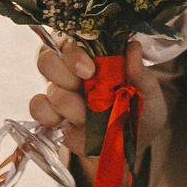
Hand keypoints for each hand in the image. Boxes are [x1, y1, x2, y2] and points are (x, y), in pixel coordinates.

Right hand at [28, 40, 168, 152]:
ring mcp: (57, 90)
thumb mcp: (148, 94)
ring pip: (47, 87)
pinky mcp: (50, 114)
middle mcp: (70, 68)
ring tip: (86, 117)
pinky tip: (67, 125)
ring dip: (67, 104)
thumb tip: (133, 48)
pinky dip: (50, 116)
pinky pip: (37, 107)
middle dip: (64, 75)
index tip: (90, 71)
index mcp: (94, 54)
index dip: (74, 53)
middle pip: (47, 59)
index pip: (72, 40)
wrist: (130, 147)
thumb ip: (141, 73)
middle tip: (84, 89)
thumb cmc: (139, 112)